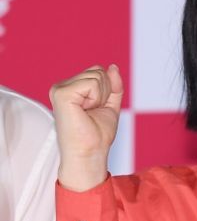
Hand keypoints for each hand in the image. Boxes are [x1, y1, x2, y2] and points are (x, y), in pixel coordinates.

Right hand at [50, 64, 122, 190]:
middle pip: (98, 71)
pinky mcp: (62, 94)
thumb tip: (113, 67)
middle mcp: (63, 86)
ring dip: (101, 97)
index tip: (97, 109)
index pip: (98, 71)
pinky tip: (86, 111)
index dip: (107, 91)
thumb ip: (113, 86)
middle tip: (93, 113)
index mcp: (71, 88)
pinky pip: (92, 83)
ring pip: (97, 76)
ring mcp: (60, 89)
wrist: (91, 153)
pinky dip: (96, 98)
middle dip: (105, 93)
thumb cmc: (97, 135)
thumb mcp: (110, 105)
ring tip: (89, 113)